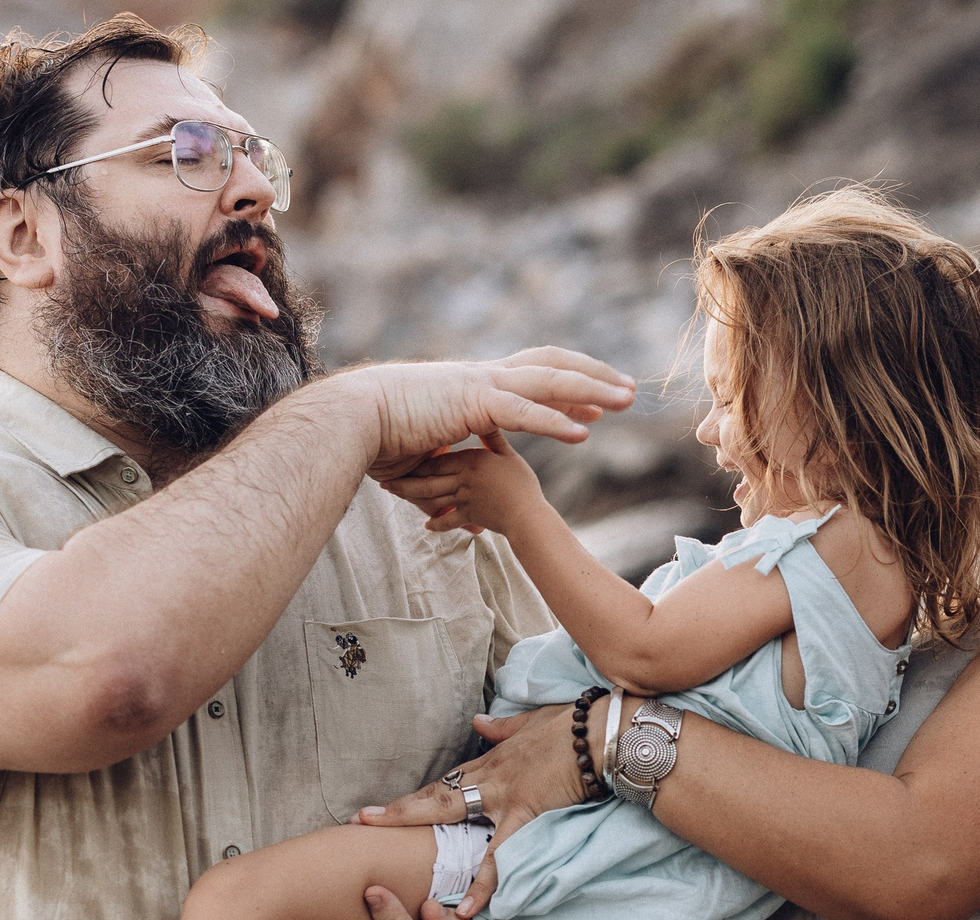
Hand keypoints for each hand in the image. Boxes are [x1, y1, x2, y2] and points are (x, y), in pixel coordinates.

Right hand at [344, 348, 633, 481]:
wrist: (350, 420)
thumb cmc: (379, 439)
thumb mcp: (426, 460)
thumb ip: (450, 479)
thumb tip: (466, 515)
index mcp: (474, 386)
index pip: (531, 377)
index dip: (567, 387)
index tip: (596, 404)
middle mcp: (482, 377)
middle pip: (551, 366)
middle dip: (593, 377)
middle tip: (629, 392)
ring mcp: (478, 385)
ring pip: (548, 380)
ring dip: (590, 390)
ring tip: (624, 402)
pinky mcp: (470, 401)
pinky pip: (523, 411)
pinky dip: (556, 421)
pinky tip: (584, 434)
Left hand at [355, 706, 588, 917]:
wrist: (601, 732)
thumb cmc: (574, 723)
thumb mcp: (531, 721)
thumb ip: (502, 727)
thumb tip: (479, 720)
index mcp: (492, 758)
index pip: (447, 780)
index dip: (418, 794)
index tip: (389, 803)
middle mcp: (489, 776)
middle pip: (436, 795)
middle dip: (400, 809)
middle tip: (365, 820)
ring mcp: (502, 793)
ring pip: (454, 816)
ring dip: (425, 839)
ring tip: (398, 863)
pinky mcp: (524, 811)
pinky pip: (499, 854)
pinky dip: (482, 883)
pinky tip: (465, 908)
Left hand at [380, 433, 547, 534]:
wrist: (527, 516)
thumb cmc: (521, 484)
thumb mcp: (508, 456)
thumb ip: (493, 439)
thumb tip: (487, 420)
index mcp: (469, 462)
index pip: (436, 461)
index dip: (416, 460)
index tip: (399, 454)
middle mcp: (462, 480)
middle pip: (427, 481)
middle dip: (404, 481)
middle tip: (386, 481)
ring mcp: (463, 500)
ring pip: (430, 499)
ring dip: (411, 498)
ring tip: (396, 494)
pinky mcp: (468, 517)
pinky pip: (447, 521)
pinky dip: (436, 524)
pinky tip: (427, 526)